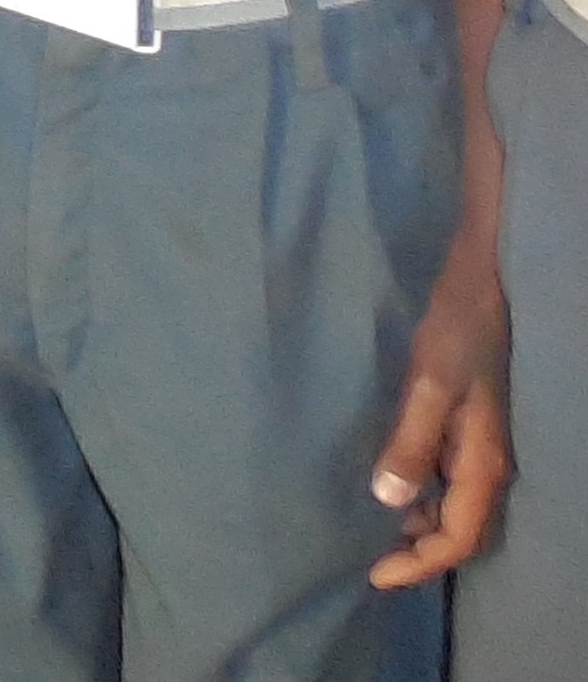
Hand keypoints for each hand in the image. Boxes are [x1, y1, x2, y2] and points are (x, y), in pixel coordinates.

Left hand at [368, 235, 512, 586]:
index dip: (419, 564)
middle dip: (421, 552)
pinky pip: (450, 477)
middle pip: (461, 529)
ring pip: (456, 505)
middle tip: (371, 561)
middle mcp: (488, 462)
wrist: (485, 283)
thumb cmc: (457, 330)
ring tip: (376, 531)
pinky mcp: (470, 425)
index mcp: (482, 461)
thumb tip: (388, 501)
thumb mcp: (429, 385)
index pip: (458, 536)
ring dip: (422, 524)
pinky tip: (395, 484)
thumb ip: (410, 442)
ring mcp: (481, 444)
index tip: (374, 576)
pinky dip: (423, 493)